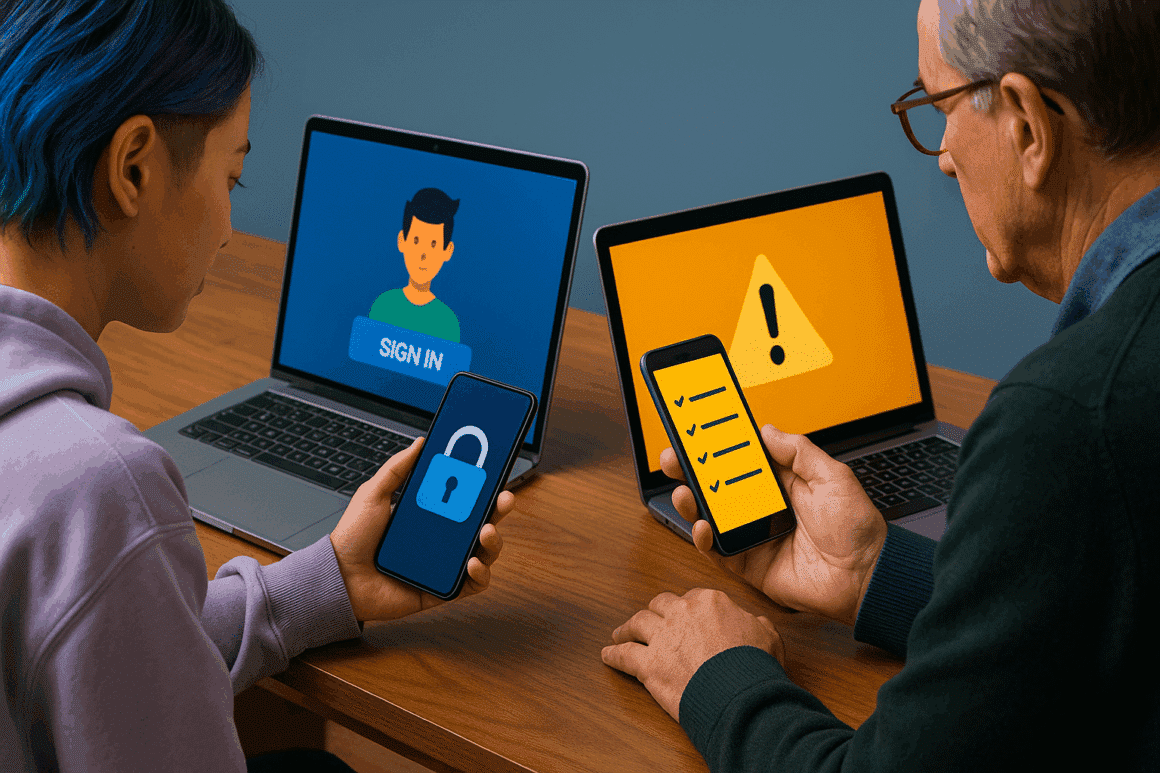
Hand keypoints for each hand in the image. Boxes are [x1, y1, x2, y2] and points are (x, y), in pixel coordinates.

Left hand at [329, 437, 514, 621]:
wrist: (339, 577)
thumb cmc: (354, 538)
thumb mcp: (374, 493)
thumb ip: (397, 468)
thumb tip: (420, 442)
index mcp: (430, 514)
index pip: (466, 498)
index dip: (484, 487)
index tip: (494, 474)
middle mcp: (441, 538)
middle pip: (482, 522)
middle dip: (499, 509)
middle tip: (503, 499)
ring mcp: (444, 564)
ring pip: (485, 552)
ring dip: (493, 541)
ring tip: (485, 533)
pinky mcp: (443, 589)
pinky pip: (473, 584)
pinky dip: (481, 574)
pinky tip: (472, 563)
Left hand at [601, 588, 783, 720]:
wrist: (740, 693)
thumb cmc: (755, 665)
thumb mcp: (767, 634)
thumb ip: (755, 623)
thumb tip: (753, 621)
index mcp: (709, 602)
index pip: (690, 598)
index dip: (685, 609)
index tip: (681, 617)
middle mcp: (681, 613)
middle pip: (659, 605)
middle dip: (653, 612)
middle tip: (648, 620)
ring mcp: (662, 637)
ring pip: (637, 623)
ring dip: (627, 628)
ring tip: (621, 633)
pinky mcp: (649, 664)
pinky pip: (624, 655)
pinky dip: (613, 655)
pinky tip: (607, 655)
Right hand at [661, 425, 886, 626]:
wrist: (867, 576)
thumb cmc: (857, 530)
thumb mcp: (833, 476)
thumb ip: (798, 451)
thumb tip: (767, 430)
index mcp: (782, 484)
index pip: (742, 461)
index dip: (720, 448)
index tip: (699, 432)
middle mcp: (763, 508)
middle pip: (718, 487)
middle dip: (693, 471)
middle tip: (674, 457)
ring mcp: (754, 536)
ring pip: (712, 517)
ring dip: (692, 503)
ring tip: (683, 490)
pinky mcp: (750, 564)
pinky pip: (718, 551)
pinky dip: (705, 539)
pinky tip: (703, 525)